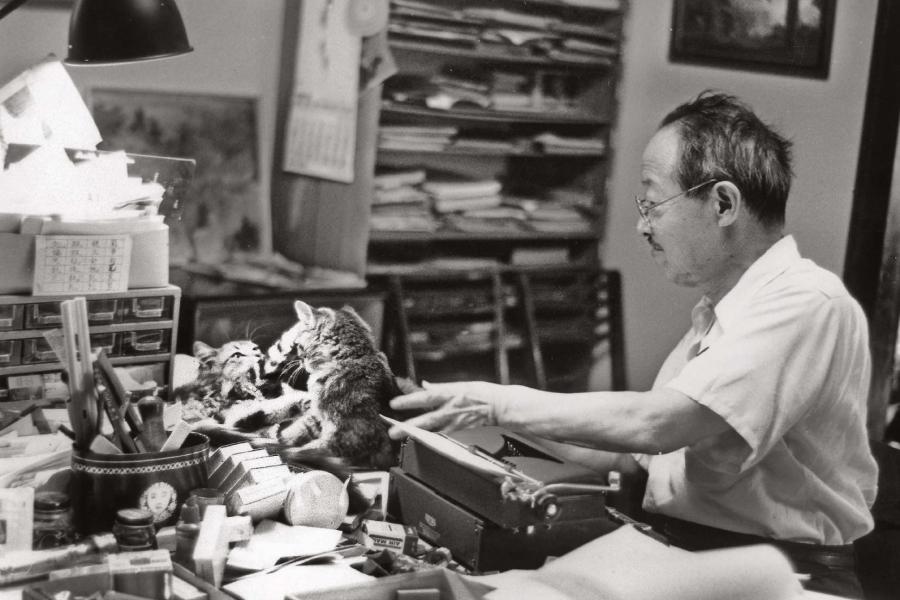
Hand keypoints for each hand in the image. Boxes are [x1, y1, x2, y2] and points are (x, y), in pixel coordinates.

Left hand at [388, 380, 504, 437]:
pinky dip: (428, 437)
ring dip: (414, 432)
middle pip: (426, 418)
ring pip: (431, 430)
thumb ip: (440, 387)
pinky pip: (440, 435)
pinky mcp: (459, 432)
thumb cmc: (482, 393)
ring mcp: (455, 422)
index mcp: (451, 393)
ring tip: (399, 435)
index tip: (394, 403)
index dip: (410, 400)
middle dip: (408, 425)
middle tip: (392, 430)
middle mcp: (451, 409)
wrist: (501, 406)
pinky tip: (417, 439)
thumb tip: (424, 385)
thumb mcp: (461, 385)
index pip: (427, 397)